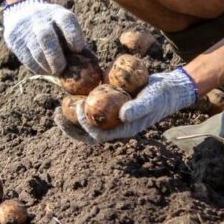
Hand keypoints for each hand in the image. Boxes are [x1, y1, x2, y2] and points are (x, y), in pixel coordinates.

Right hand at [2, 0, 85, 74]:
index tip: (77, 49)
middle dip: (55, 56)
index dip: (74, 36)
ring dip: (46, 64)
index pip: (66, 21)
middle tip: (61, 68)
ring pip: (35, 50)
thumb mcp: (64, 24)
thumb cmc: (52, 24)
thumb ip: (75, 41)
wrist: (22, 10)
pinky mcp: (13, 38)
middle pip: (46, 36)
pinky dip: (36, 67)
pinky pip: (25, 57)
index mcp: (57, 13)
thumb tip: (92, 63)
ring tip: (53, 71)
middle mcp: (40, 19)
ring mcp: (24, 28)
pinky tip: (43, 69)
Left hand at [54, 67, 197, 143]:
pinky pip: (91, 106)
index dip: (84, 125)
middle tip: (54, 114)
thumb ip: (138, 108)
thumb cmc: (161, 96)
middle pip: (86, 132)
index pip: (97, 135)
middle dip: (69, 126)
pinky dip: (80, 102)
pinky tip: (69, 91)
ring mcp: (110, 115)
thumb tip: (122, 115)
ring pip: (85, 121)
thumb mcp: (151, 100)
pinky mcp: (109, 104)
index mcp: (122, 130)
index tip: (78, 107)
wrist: (169, 88)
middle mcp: (113, 125)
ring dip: (70, 116)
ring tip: (56, 107)